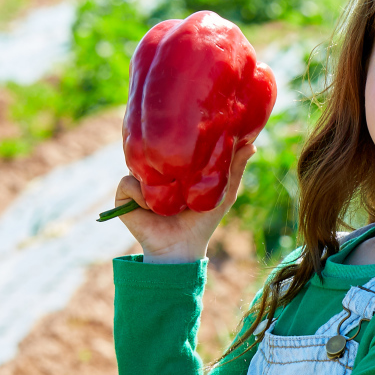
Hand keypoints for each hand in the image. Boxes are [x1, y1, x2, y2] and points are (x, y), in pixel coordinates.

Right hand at [113, 139, 256, 263]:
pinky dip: (140, 194)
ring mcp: (136, 181)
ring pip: (137, 163)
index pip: (167, 144)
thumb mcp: (223, 192)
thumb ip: (234, 169)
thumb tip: (252, 144)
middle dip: (156, 151)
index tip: (178, 127)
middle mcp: (152, 171)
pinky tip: (151, 207)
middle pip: (148, 149)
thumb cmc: (203, 221)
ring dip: (152, 179)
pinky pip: (127, 182)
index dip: (171, 138)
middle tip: (169, 157)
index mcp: (171, 168)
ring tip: (165, 195)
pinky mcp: (123, 194)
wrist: (181, 247)